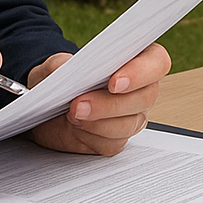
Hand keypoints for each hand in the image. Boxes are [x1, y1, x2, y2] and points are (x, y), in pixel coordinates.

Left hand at [28, 43, 170, 155]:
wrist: (45, 105)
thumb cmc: (57, 79)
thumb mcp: (52, 65)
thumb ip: (58, 63)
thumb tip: (64, 69)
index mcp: (135, 59)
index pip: (156, 62)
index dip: (140, 72)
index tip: (114, 82)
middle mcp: (139, 88)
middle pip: (145, 97)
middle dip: (110, 103)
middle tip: (79, 104)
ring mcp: (131, 115)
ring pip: (129, 124)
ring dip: (98, 122)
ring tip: (72, 115)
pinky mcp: (116, 138)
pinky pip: (112, 143)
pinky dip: (91, 137)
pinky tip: (76, 129)